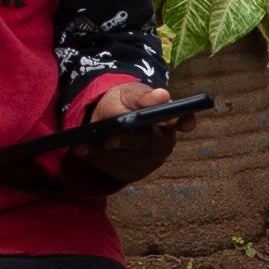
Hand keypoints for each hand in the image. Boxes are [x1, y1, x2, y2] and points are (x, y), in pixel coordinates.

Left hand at [60, 72, 187, 191]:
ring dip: (104, 153)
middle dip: (128, 142)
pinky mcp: (132, 173)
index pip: (183, 120)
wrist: (108, 120)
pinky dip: (96, 160)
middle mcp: (163, 144)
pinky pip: (114, 169)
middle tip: (109, 140)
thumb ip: (142, 97)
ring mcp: (149, 162)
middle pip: (149, 145)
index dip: (186, 121)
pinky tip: (82, 150)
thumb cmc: (124, 103)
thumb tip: (162, 95)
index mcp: (168, 120)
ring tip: (83, 144)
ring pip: (128, 160)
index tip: (186, 122)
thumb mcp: (129, 94)